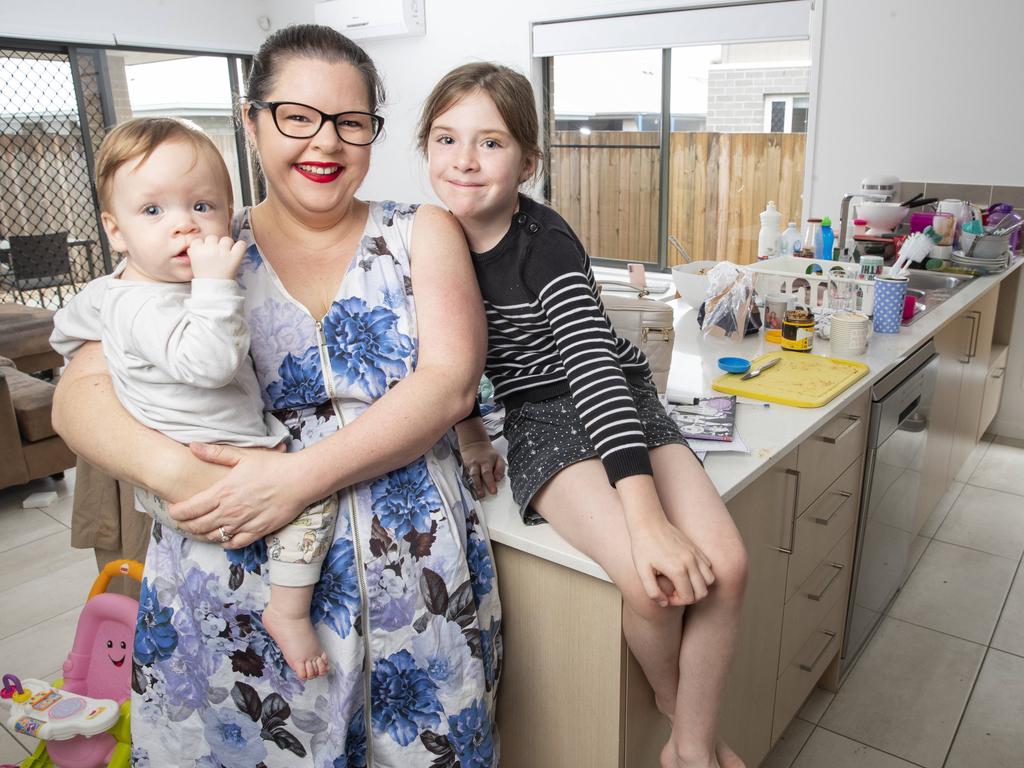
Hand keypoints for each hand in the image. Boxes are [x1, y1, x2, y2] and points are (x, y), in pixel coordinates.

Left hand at [169, 443, 310, 547]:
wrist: (299, 480)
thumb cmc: (272, 465)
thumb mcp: (243, 455)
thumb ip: (216, 453)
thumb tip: (192, 446)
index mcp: (223, 492)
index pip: (190, 509)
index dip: (176, 512)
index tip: (172, 510)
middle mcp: (230, 511)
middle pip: (198, 526)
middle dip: (185, 525)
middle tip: (182, 521)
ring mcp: (243, 523)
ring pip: (214, 536)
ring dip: (202, 534)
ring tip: (199, 529)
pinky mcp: (257, 531)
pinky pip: (234, 543)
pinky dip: (224, 542)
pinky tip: (223, 536)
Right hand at [187, 235, 247, 279]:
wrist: (215, 290)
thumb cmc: (205, 278)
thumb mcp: (194, 264)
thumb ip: (195, 252)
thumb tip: (198, 245)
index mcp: (196, 251)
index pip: (199, 240)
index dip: (203, 246)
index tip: (206, 253)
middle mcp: (209, 249)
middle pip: (213, 237)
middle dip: (215, 245)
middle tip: (217, 256)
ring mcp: (223, 252)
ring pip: (226, 239)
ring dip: (227, 246)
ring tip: (227, 256)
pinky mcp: (235, 257)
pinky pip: (241, 244)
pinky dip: (241, 247)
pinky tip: (237, 253)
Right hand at [460, 440, 505, 497]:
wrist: (474, 444)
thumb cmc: (488, 454)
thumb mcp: (498, 458)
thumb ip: (500, 469)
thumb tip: (498, 479)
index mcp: (489, 461)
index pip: (490, 472)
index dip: (492, 482)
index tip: (493, 491)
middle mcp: (480, 463)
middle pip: (482, 474)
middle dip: (485, 485)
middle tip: (487, 494)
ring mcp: (472, 465)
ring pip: (474, 476)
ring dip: (477, 486)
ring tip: (480, 494)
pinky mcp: (467, 468)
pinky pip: (468, 477)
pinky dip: (470, 484)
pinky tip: (473, 490)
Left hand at [629, 517, 714, 607]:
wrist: (648, 523)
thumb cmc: (643, 547)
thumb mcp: (642, 572)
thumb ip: (652, 592)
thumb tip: (664, 603)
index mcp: (678, 570)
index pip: (688, 598)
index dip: (676, 601)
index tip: (665, 595)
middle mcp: (691, 563)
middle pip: (702, 592)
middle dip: (690, 597)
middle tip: (674, 591)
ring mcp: (695, 555)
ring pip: (709, 580)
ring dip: (698, 586)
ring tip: (682, 583)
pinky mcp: (696, 549)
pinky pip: (708, 567)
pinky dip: (702, 574)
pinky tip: (686, 571)